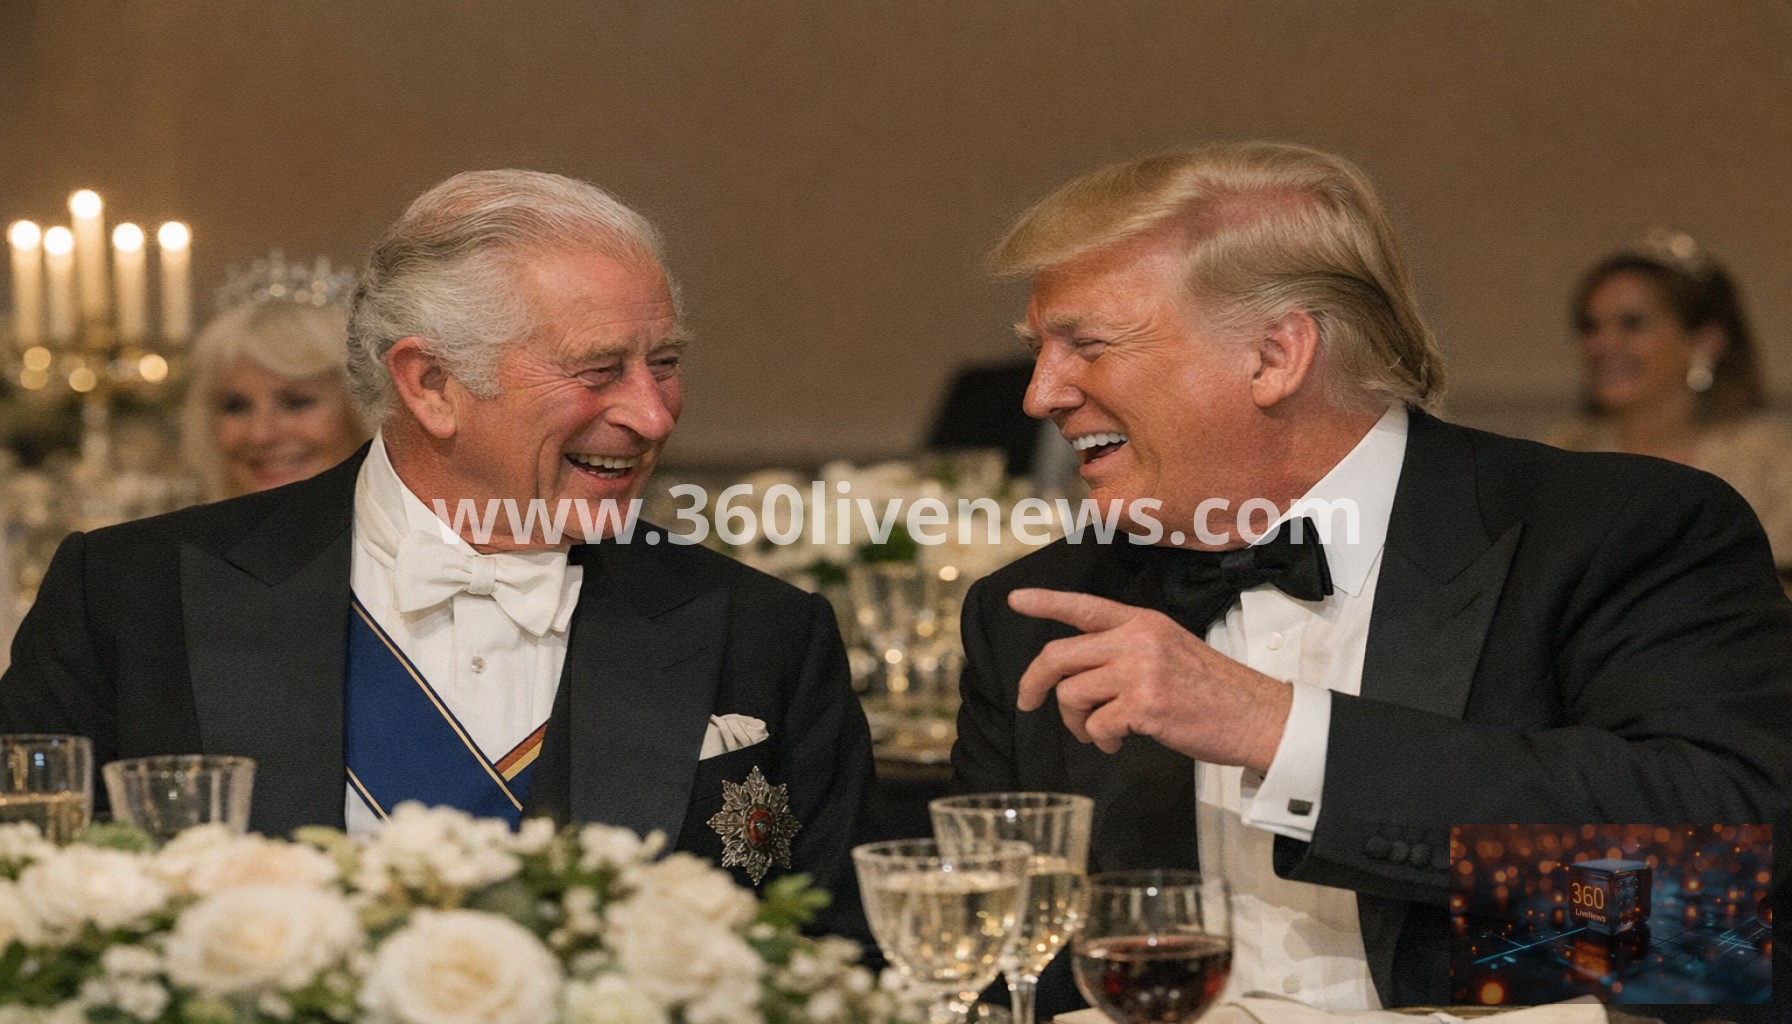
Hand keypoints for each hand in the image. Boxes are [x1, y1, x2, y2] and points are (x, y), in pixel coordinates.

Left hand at [1009, 587, 1292, 772]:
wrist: (1257, 715)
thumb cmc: (1212, 689)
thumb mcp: (1169, 648)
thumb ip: (1126, 648)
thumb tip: (1079, 671)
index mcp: (1142, 622)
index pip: (1084, 606)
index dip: (1045, 602)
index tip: (1014, 600)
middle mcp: (1137, 640)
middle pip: (1059, 655)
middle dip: (1034, 682)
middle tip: (1028, 700)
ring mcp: (1140, 672)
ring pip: (1071, 695)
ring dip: (1076, 722)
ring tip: (1098, 732)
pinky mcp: (1144, 707)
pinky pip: (1096, 726)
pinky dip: (1101, 740)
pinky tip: (1119, 741)